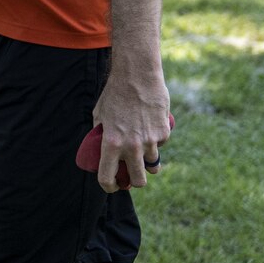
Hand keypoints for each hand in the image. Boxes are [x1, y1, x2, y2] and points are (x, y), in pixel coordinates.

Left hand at [91, 64, 170, 190]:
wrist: (137, 76)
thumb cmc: (115, 94)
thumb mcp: (100, 115)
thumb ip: (100, 134)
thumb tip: (101, 148)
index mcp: (111, 144)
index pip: (107, 177)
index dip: (109, 186)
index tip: (112, 186)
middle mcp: (131, 146)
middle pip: (138, 181)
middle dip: (134, 182)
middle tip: (132, 177)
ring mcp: (150, 141)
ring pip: (152, 166)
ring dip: (147, 163)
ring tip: (142, 152)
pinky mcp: (163, 133)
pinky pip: (161, 146)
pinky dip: (156, 142)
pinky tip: (151, 129)